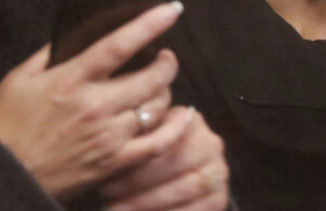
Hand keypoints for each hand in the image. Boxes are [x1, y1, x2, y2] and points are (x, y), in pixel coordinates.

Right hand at [0, 2, 188, 200]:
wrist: (4, 176)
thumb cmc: (7, 126)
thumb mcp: (18, 79)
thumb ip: (50, 54)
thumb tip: (78, 33)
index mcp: (70, 81)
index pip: (119, 45)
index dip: (150, 24)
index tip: (172, 9)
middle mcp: (95, 106)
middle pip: (152, 76)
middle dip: (167, 62)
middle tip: (166, 56)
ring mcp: (108, 136)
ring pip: (158, 105)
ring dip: (166, 91)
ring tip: (161, 85)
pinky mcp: (115, 161)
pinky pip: (159, 142)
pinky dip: (177, 127)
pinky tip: (184, 116)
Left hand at [102, 108, 229, 210]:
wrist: (177, 176)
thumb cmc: (149, 159)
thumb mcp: (144, 141)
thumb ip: (136, 141)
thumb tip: (106, 149)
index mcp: (191, 123)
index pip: (164, 142)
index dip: (135, 164)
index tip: (106, 180)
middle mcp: (211, 144)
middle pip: (175, 165)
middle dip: (138, 185)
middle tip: (109, 198)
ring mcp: (219, 172)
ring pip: (185, 189)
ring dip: (149, 203)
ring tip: (118, 209)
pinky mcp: (220, 198)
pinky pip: (196, 210)